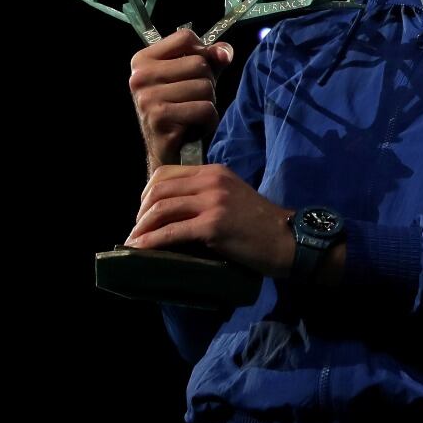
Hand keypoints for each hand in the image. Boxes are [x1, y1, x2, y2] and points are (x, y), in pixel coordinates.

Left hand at [125, 164, 295, 277]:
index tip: (144, 213)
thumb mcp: (232, 197)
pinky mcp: (213, 225)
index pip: (166, 173)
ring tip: (134, 243)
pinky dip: (151, 242)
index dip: (148, 194)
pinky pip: (172, 232)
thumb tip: (172, 212)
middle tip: (137, 231)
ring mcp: (213, 202)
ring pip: (162, 209)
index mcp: (215, 171)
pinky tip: (141, 250)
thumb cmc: (260, 224)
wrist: (288, 240)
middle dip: (141, 212)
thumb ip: (206, 195)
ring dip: (142, 228)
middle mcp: (212, 181)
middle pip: (159, 189)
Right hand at [129, 29, 233, 170]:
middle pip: (199, 63)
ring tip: (192, 115)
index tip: (196, 72)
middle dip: (207, 84)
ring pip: (205, 87)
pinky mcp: (159, 118)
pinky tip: (193, 127)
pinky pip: (205, 109)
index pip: (186, 38)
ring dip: (209, 104)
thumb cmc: (181, 108)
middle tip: (192, 101)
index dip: (202, 53)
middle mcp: (139, 77)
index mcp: (143, 60)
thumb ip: (212, 58)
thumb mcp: (196, 76)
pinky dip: (208, 121)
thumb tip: (224, 53)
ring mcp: (147, 98)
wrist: (166, 150)